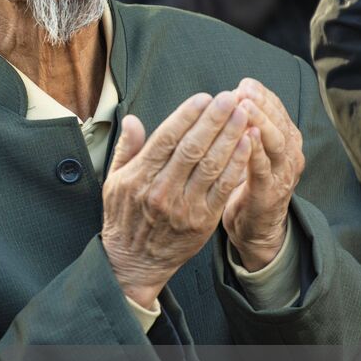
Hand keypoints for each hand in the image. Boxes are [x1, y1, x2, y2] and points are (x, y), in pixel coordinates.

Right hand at [101, 91, 251, 307]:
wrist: (133, 262)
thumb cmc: (124, 218)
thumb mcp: (113, 181)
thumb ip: (126, 149)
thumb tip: (132, 120)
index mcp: (139, 177)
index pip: (166, 138)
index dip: (187, 116)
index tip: (204, 97)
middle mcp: (161, 190)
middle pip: (192, 148)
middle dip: (213, 120)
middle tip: (230, 98)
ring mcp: (183, 207)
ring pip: (211, 165)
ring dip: (230, 137)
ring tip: (243, 115)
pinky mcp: (202, 221)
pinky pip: (223, 188)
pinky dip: (236, 165)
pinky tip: (247, 146)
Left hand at [221, 79, 304, 270]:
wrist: (256, 227)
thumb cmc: (248, 182)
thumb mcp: (252, 150)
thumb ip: (248, 126)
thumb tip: (232, 95)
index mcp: (286, 140)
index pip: (278, 110)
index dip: (262, 95)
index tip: (244, 83)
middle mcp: (290, 154)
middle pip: (279, 122)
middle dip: (262, 104)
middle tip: (243, 90)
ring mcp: (282, 174)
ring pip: (275, 142)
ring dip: (260, 123)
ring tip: (244, 107)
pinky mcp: (269, 192)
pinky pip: (262, 169)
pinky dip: (255, 152)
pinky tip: (245, 138)